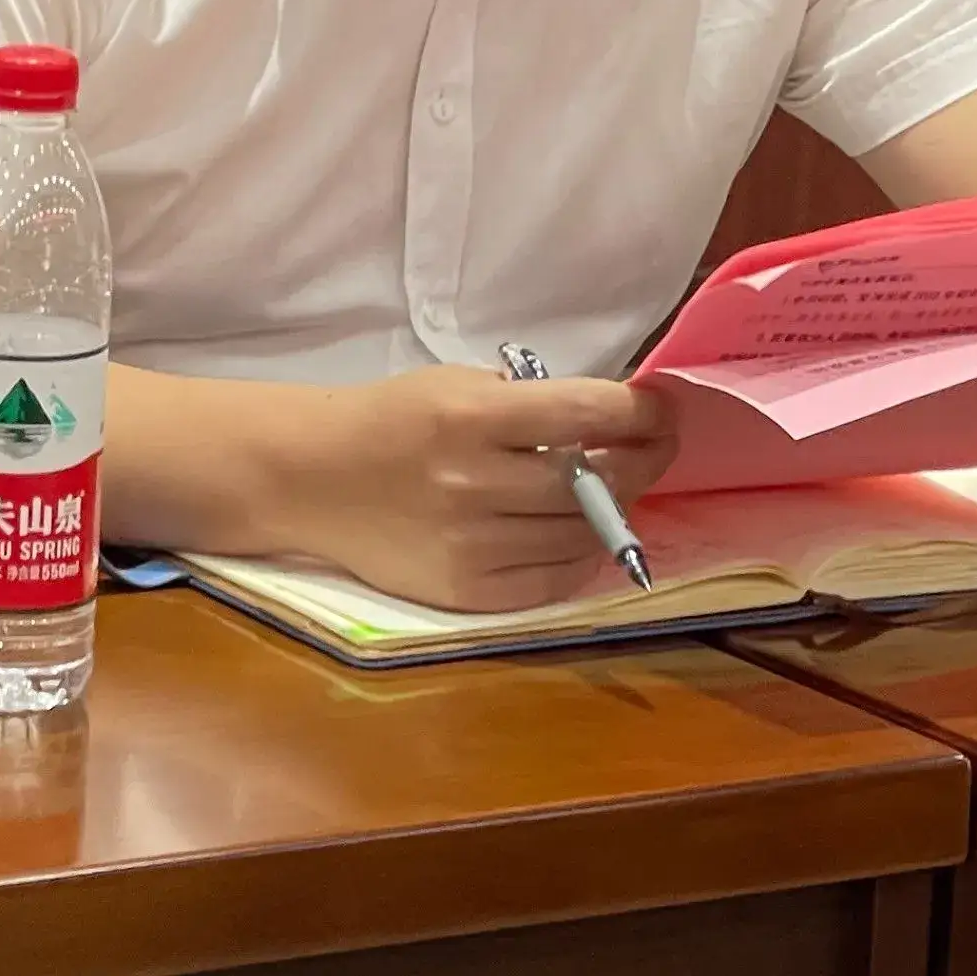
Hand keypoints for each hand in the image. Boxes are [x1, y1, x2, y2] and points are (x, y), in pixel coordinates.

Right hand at [275, 366, 680, 612]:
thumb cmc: (394, 418)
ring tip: (619, 488)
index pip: (586, 413)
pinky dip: (581, 557)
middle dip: (643, 460)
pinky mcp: (466, 592)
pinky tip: (584, 534)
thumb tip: (610, 423)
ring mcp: (472, 545)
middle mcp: (475, 484)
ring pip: (583, 535)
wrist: (314, 478)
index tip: (662, 408)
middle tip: (656, 446)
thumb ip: (529, 403)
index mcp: (473, 417)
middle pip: (595, 482)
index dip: (641, 412)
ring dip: (615, 510)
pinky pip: (553, 581)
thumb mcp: (459, 383)